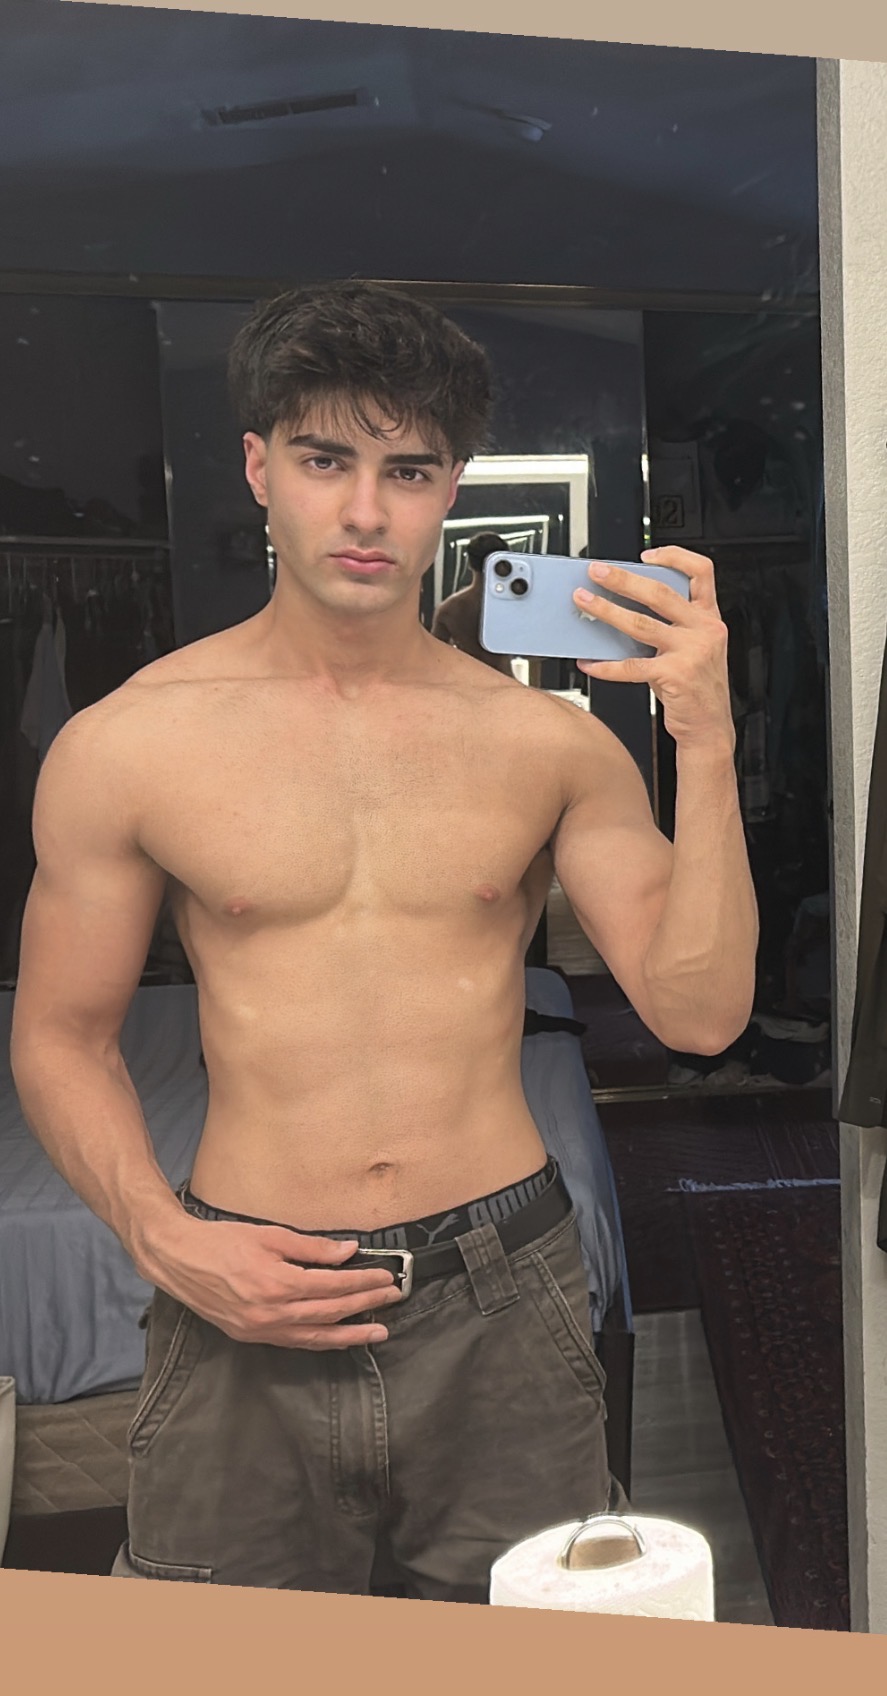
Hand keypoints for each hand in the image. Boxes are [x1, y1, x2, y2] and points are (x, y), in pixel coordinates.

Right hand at [153, 1216, 402, 1349]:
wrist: (178, 1260)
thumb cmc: (221, 1241)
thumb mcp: (270, 1235)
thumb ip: (311, 1247)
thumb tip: (347, 1251)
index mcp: (277, 1283)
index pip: (333, 1285)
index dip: (363, 1282)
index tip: (385, 1277)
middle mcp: (272, 1313)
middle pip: (331, 1312)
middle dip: (365, 1305)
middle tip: (393, 1298)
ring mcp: (261, 1329)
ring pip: (316, 1337)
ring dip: (350, 1335)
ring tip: (378, 1332)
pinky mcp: (251, 1336)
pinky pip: (295, 1342)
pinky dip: (321, 1341)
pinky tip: (339, 1338)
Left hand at [572, 547, 733, 749]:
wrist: (710, 727)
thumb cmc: (697, 688)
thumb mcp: (695, 648)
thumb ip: (672, 625)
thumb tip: (625, 607)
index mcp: (709, 618)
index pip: (701, 571)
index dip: (674, 556)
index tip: (647, 555)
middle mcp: (704, 630)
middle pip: (660, 592)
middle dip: (623, 579)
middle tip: (598, 573)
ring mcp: (690, 652)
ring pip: (640, 624)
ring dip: (606, 611)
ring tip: (585, 602)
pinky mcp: (675, 675)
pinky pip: (631, 666)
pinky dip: (605, 666)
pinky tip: (589, 663)